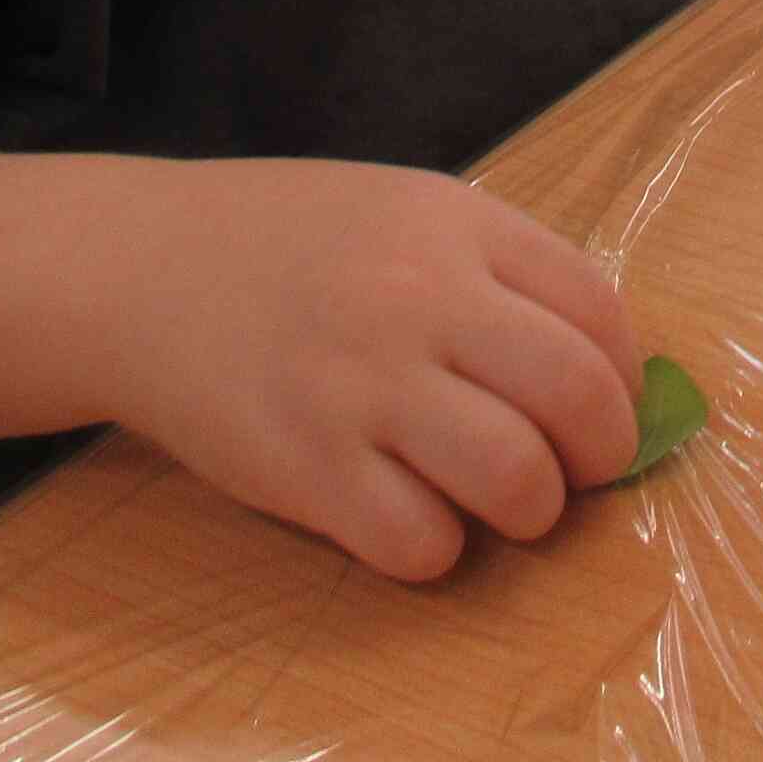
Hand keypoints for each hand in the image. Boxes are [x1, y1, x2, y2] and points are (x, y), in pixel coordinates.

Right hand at [102, 159, 645, 582]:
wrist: (137, 270)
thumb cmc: (287, 247)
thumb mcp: (404, 213)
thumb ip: (500, 273)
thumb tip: (610, 373)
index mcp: (455, 225)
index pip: (599, 311)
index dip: (625, 378)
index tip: (604, 409)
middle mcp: (418, 297)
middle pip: (578, 396)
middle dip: (601, 454)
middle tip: (574, 472)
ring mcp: (360, 384)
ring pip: (515, 479)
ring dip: (529, 510)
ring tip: (499, 501)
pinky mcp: (305, 466)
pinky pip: (421, 543)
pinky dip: (435, 548)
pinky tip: (405, 515)